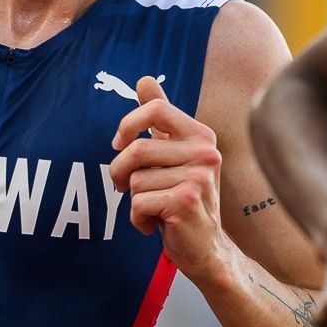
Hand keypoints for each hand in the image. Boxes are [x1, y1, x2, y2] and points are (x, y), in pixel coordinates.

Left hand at [108, 77, 230, 277]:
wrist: (206, 247)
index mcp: (201, 136)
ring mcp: (199, 177)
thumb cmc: (183, 198)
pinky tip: (156, 223)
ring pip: (136, 180)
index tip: (120, 144)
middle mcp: (205, 153)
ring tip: (154, 207)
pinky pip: (139, 203)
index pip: (155, 109)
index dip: (128, 125)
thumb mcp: (173, 154)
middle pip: (137, 149)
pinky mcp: (186, 201)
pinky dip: (138, 218)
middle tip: (126, 186)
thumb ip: (160, 118)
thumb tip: (145, 79)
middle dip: (120, 171)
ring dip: (134, 200)